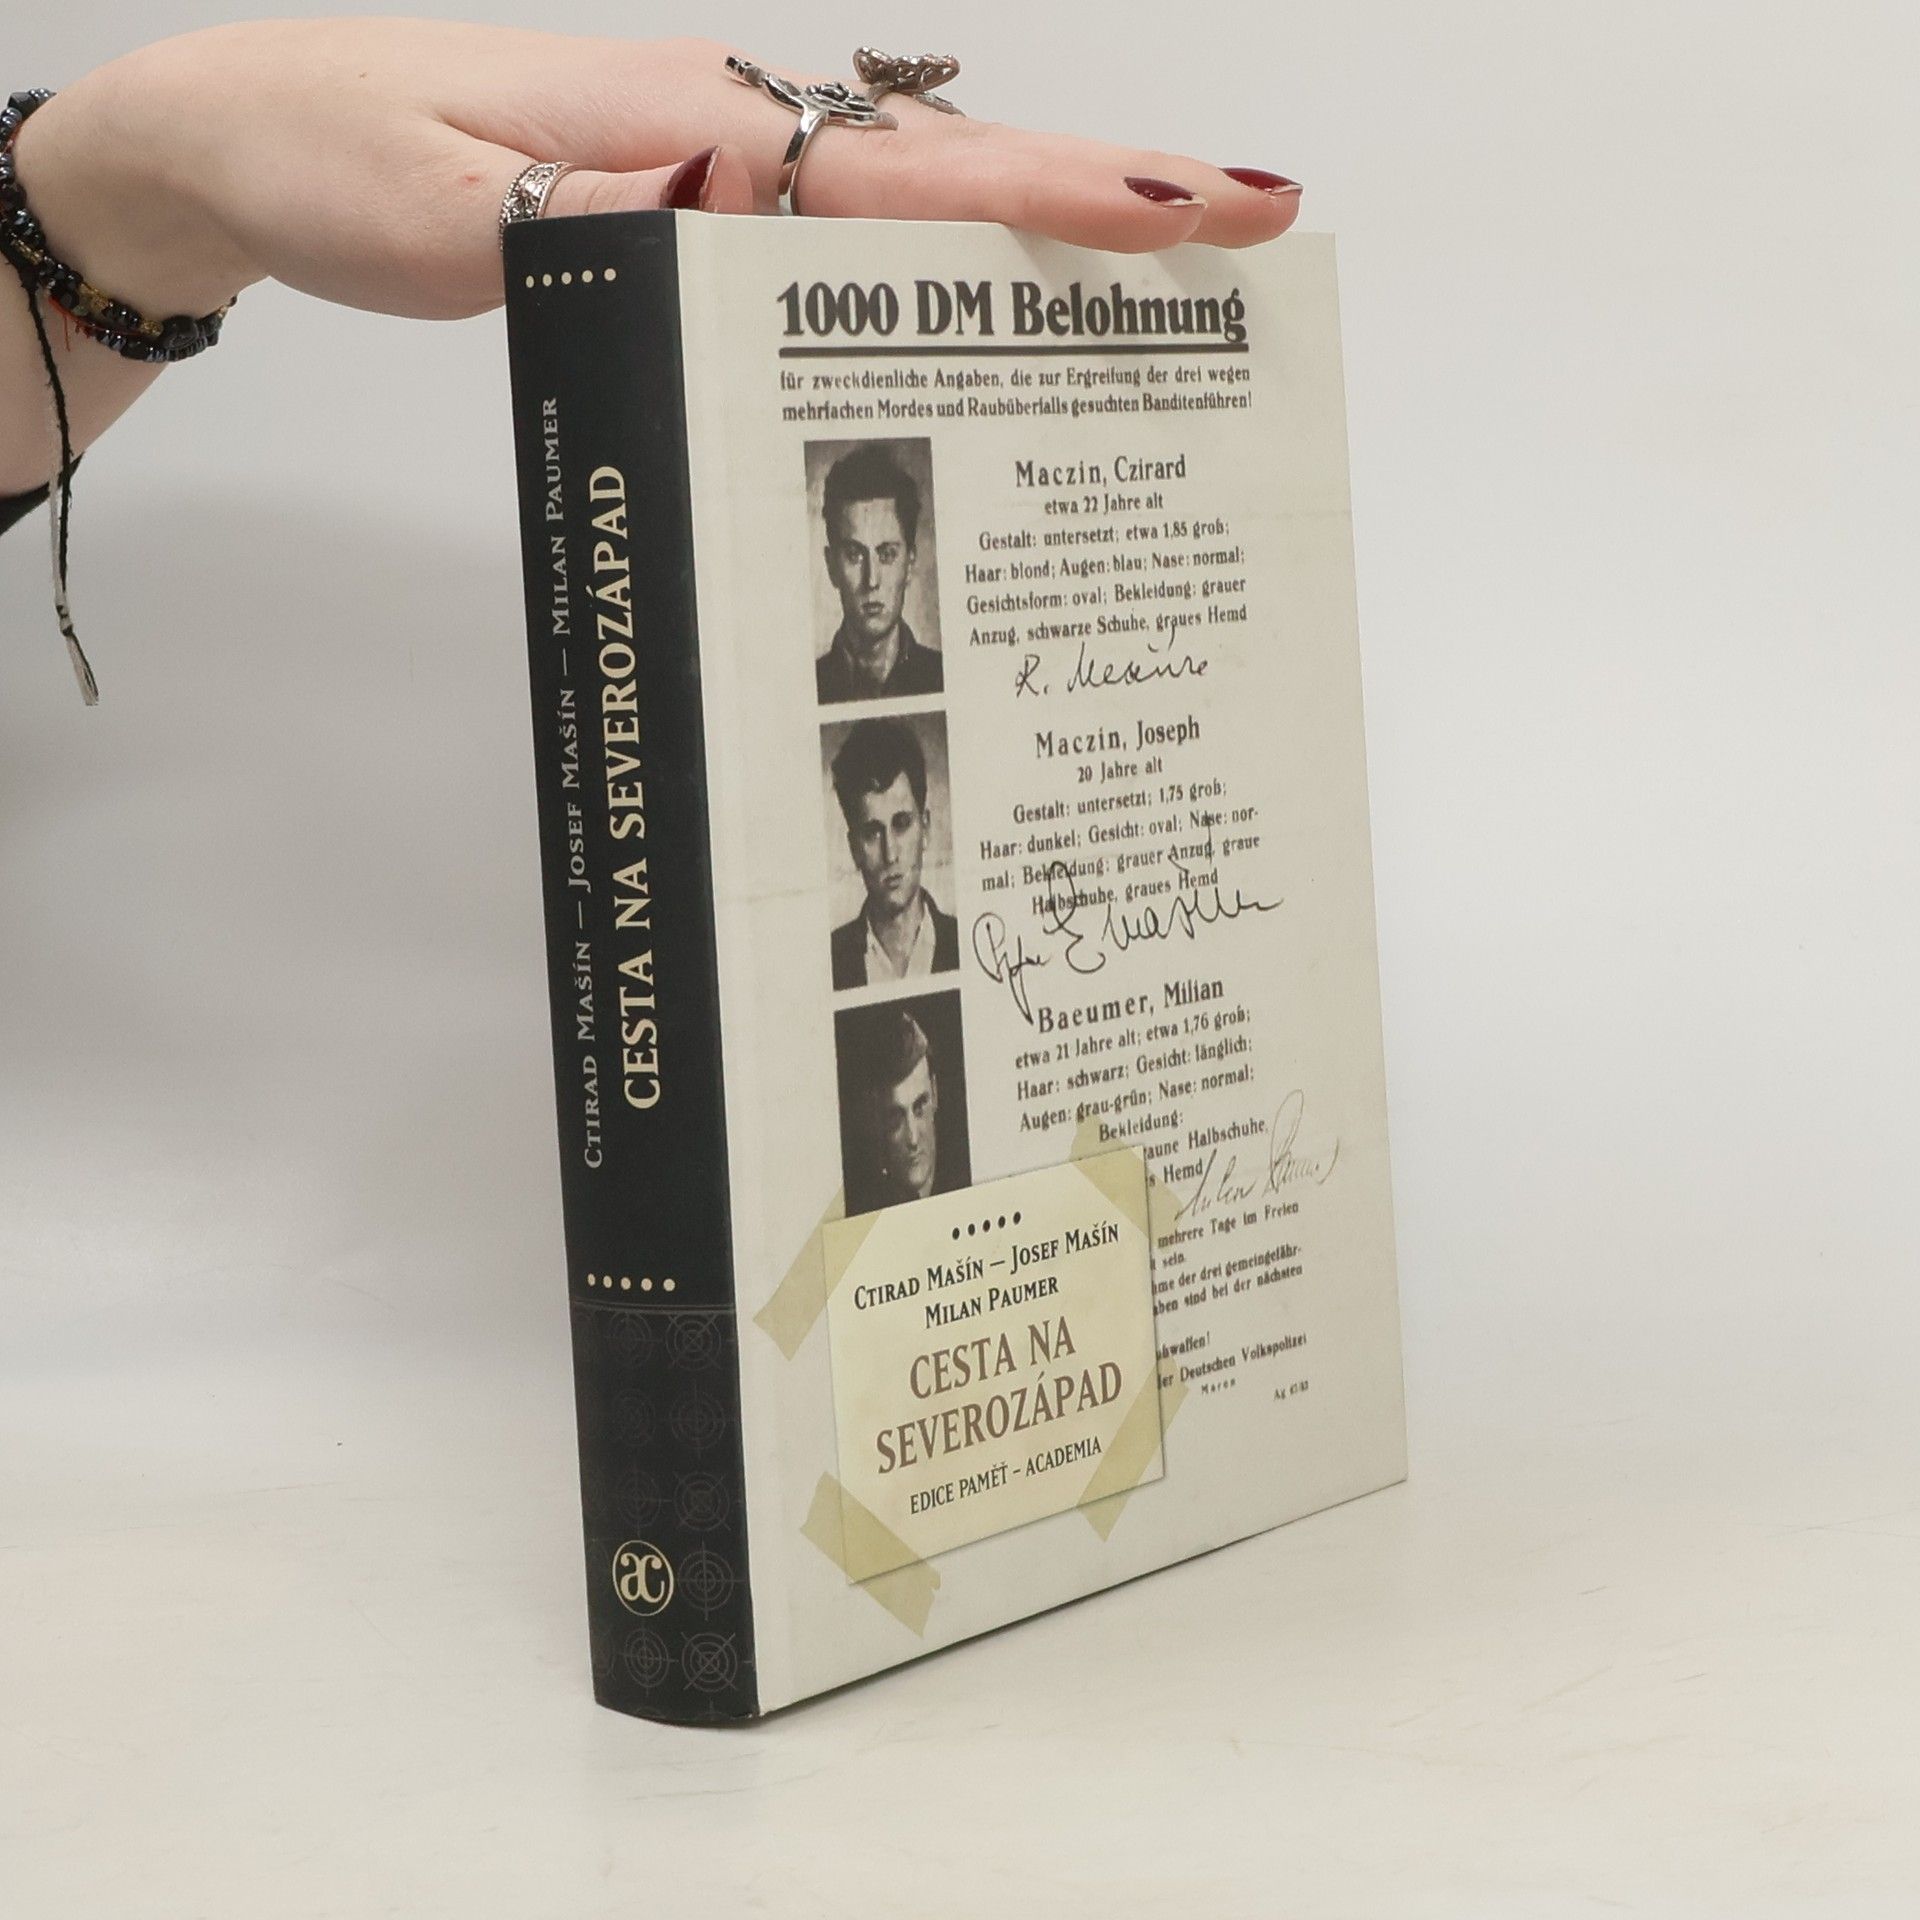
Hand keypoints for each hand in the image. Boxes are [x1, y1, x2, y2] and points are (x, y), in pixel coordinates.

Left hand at [13, 21, 1303, 325]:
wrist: (268, 139)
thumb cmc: (345, 159)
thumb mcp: (445, 207)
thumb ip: (582, 218)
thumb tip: (712, 208)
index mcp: (697, 124)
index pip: (904, 168)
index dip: (1050, 195)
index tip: (1190, 208)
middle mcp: (734, 135)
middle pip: (949, 175)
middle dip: (1102, 205)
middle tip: (1250, 233)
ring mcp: (724, 171)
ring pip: (912, 211)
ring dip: (1040, 241)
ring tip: (1167, 282)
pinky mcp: (700, 212)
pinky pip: (847, 248)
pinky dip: (939, 271)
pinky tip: (984, 315)